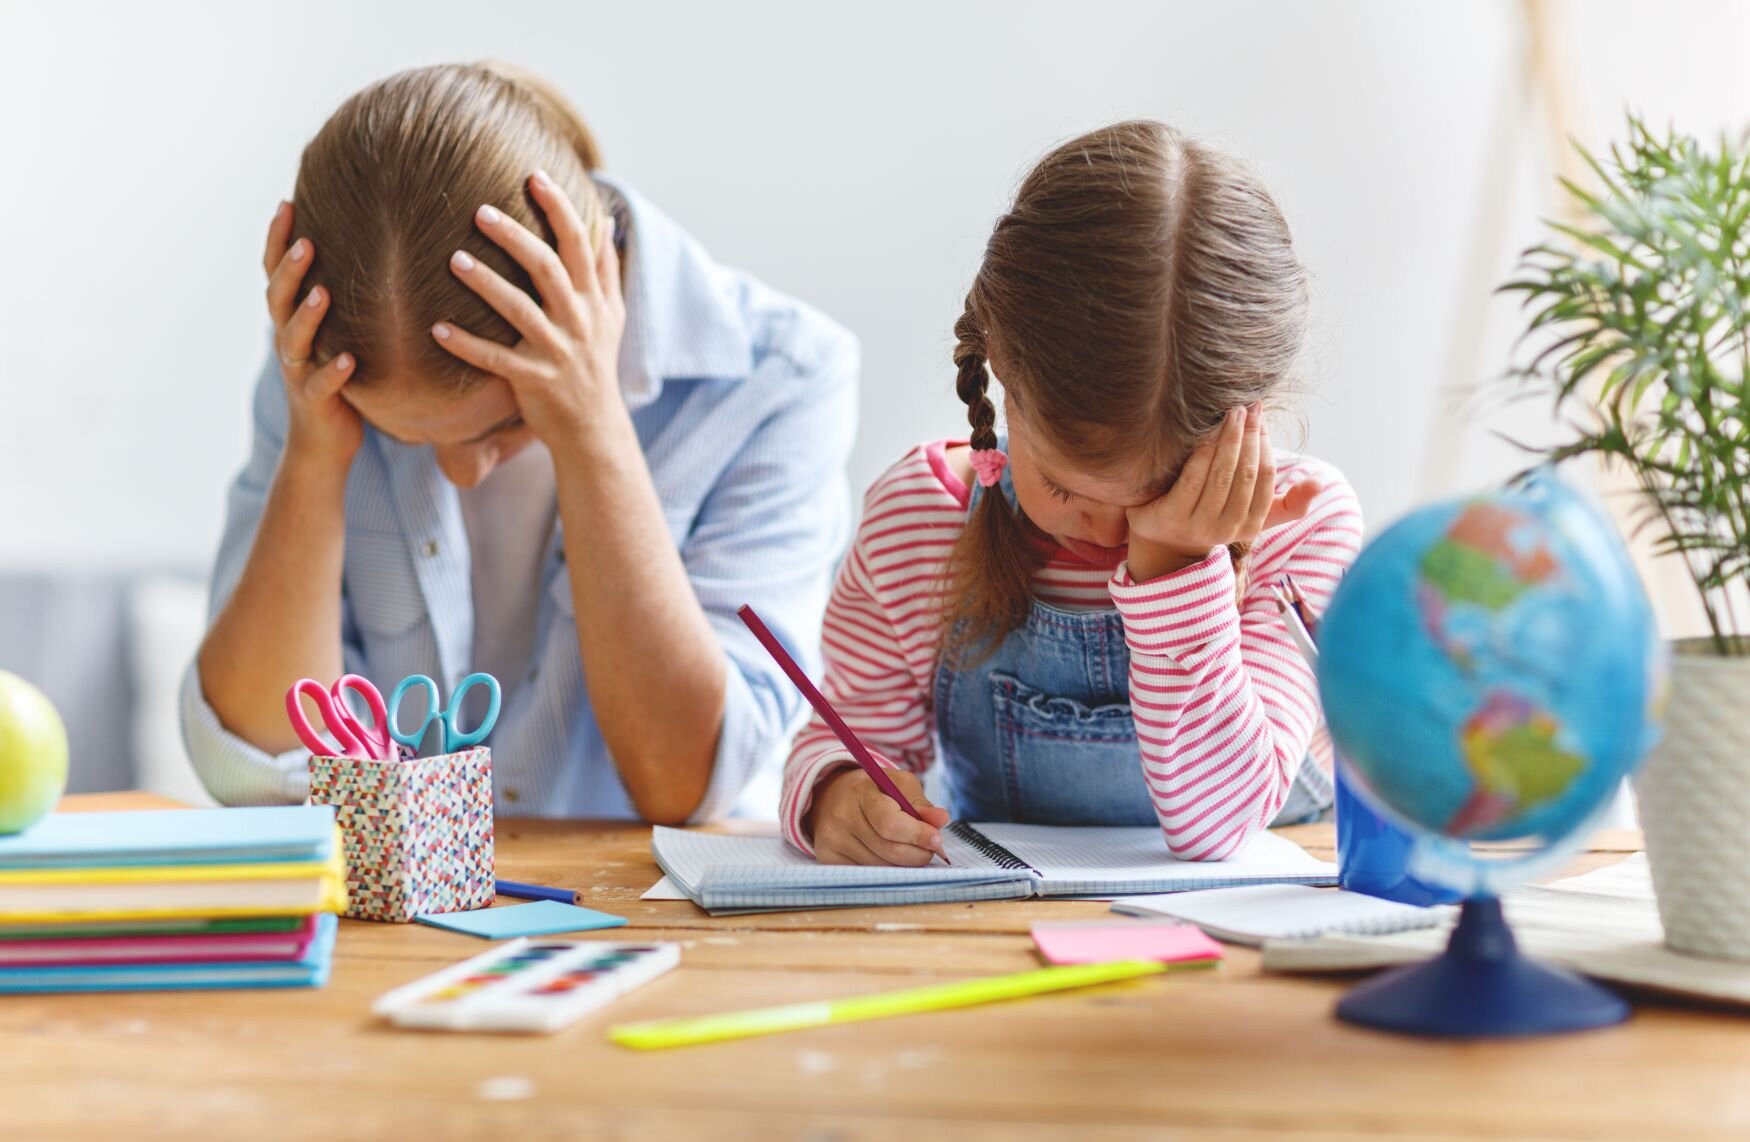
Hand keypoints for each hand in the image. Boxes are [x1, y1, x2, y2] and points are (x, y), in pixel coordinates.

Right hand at [263, 201, 360, 466]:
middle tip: (304, 240)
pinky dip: (333, 372)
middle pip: (279, 299)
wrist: (324, 443)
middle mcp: (288, 341)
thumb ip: (341, 297)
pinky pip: (321, 386)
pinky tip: (348, 360)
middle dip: (288, 269)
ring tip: (322, 292)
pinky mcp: (316, 403)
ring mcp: (298, 372)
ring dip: (307, 315)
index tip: (286, 202)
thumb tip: (371, 247)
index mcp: (291, 320)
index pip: (275, 274)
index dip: (276, 240)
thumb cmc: (337, 378)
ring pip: (294, 339)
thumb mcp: (334, 333)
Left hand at [432, 171, 625, 452]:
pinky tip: (436, 329)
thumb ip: (605, 269)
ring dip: (486, 283)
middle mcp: (578, 320)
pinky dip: (466, 344)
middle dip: (515, 237)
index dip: (559, 208)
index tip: (534, 176)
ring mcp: (556, 351)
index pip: (580, 244)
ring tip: (453, 259)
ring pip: (520, 310)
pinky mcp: (534, 380)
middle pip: (548, 268)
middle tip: (480, 210)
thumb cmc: (595, 364)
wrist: (594, 428)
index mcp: (594, 300)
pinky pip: (495, 359)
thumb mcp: (612, 316)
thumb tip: (604, 221)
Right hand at [807, 765, 951, 865]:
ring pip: (882, 867)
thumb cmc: (873, 791)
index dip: (918, 835)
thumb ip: (920, 803)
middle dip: (919, 853)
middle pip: (890, 851)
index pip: (891, 824)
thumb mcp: (898, 784)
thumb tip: (941, 819)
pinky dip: (887, 868)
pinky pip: (869, 874)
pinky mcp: (828, 859)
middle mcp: (841, 818)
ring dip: (905, 863)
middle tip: (930, 847)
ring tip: (908, 847)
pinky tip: (888, 854)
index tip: (936, 839)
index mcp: (860, 793)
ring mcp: (832, 841)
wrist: (832, 797)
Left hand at [1124, 404, 1322, 581]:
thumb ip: (1289, 502)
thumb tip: (1320, 482)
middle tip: (1249, 407)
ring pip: (1222, 474)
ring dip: (1230, 438)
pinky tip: (1208, 431)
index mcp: (1250, 527)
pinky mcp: (1172, 517)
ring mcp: (1198, 525)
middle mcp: (1226, 530)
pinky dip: (1204, 451)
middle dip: (1250, 436)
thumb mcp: (1250, 514)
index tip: (1261, 417)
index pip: (1265, 477)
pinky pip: (1194, 477)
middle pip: (1246, 473)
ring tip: (1233, 412)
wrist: (1161, 536)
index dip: (1265, 444)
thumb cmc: (1212, 515)